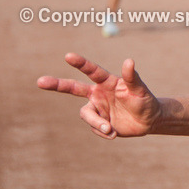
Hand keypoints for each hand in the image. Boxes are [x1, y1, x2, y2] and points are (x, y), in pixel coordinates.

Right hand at [37, 53, 160, 138]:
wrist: (148, 121)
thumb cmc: (146, 101)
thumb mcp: (140, 90)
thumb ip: (132, 77)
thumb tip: (129, 61)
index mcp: (107, 82)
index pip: (92, 71)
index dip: (80, 64)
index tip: (68, 56)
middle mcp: (98, 93)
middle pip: (73, 87)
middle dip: (57, 84)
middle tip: (40, 81)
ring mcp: (96, 107)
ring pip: (86, 114)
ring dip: (96, 122)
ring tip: (109, 128)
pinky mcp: (97, 121)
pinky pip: (93, 127)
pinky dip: (103, 131)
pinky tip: (114, 133)